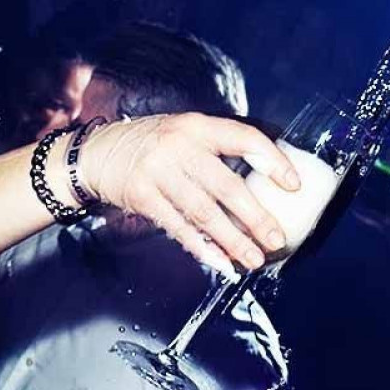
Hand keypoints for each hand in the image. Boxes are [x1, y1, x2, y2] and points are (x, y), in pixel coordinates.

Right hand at [78, 113, 302, 273]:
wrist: (96, 153)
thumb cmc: (152, 146)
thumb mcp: (185, 135)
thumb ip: (219, 152)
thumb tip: (266, 184)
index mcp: (198, 127)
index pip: (245, 138)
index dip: (273, 161)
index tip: (294, 185)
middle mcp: (179, 146)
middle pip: (228, 186)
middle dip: (256, 217)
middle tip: (277, 238)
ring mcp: (158, 171)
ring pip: (205, 212)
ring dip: (234, 240)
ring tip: (254, 258)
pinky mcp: (142, 196)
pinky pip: (178, 227)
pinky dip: (202, 248)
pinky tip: (221, 262)